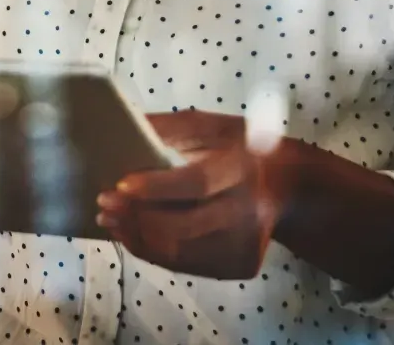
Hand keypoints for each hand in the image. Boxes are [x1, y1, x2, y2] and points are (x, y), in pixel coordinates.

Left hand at [96, 110, 295, 280]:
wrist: (289, 187)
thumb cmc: (241, 149)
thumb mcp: (213, 126)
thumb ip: (170, 128)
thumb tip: (121, 128)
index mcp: (243, 168)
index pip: (196, 183)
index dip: (155, 187)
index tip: (119, 184)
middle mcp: (249, 211)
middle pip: (184, 226)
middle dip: (137, 218)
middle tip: (104, 205)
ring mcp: (246, 245)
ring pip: (181, 253)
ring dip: (138, 238)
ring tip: (111, 220)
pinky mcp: (240, 265)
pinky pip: (187, 265)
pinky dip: (154, 252)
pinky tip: (133, 235)